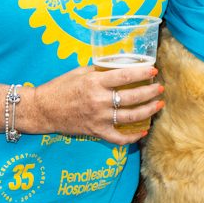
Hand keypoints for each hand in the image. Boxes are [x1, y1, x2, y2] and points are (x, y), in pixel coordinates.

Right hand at [24, 63, 163, 144]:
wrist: (43, 109)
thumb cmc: (61, 87)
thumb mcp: (80, 72)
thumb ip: (100, 70)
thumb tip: (121, 64)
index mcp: (95, 83)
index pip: (125, 75)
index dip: (142, 73)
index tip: (154, 70)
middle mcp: (99, 100)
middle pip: (132, 97)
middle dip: (150, 92)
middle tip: (160, 88)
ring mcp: (98, 118)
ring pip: (130, 116)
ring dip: (148, 111)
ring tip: (158, 105)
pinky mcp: (96, 132)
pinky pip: (118, 138)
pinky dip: (132, 137)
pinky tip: (142, 131)